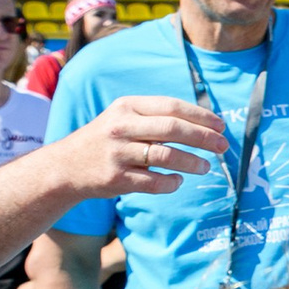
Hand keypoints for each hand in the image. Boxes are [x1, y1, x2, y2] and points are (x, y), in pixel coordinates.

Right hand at [48, 97, 226, 197]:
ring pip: (166, 155)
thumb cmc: (106, 140)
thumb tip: (204, 124)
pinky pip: (154, 182)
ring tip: (206, 167)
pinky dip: (172, 182)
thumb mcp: (124, 118)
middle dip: (203, 138)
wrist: (65, 167)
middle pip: (173, 128)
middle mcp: (121, 127)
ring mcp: (117, 153)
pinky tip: (178, 181)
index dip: (200, 116)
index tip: (221, 126)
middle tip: (223, 146)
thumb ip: (156, 117)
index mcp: (127, 107)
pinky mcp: (116, 178)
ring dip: (192, 162)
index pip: (171, 106)